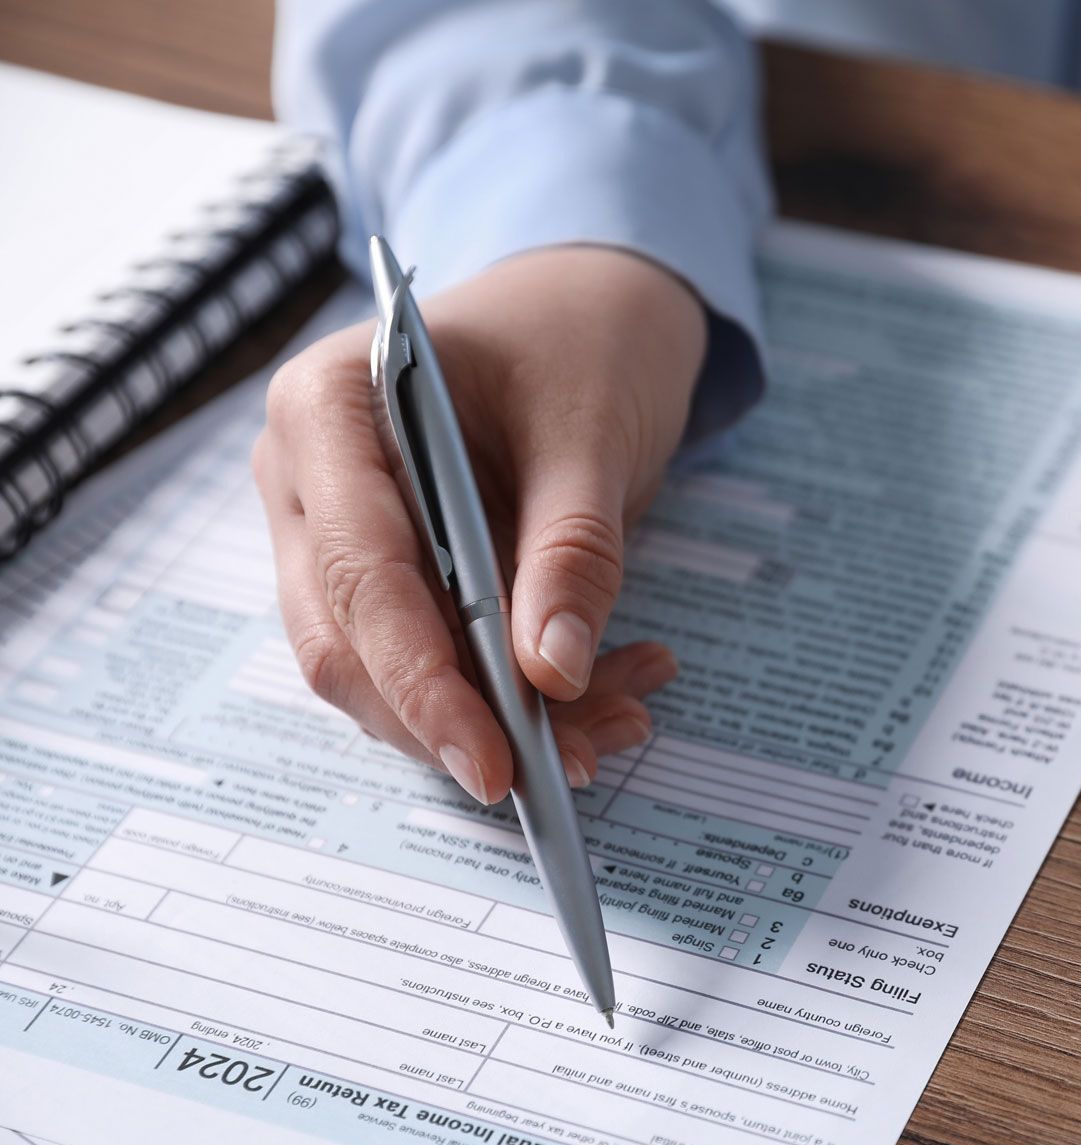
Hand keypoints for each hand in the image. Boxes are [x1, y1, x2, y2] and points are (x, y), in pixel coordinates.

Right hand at [254, 247, 707, 799]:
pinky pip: (435, 657)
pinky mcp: (392, 573)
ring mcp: (338, 531)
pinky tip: (610, 689)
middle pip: (351, 642)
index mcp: (328, 408)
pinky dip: (519, 691)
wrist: (592, 302)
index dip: (422, 679)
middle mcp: (308, 478)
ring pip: (389, 669)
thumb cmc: (580, 336)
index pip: (358, 573)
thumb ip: (571, 549)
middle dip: (463, 716)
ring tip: (626, 712)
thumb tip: (555, 674)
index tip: (493, 757)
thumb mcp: (592, 430)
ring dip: (503, 714)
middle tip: (578, 759)